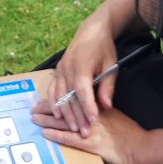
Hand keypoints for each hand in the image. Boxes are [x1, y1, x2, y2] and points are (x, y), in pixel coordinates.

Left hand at [34, 106, 143, 163]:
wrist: (141, 148)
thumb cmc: (132, 135)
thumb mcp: (118, 117)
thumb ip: (105, 112)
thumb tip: (94, 110)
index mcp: (98, 108)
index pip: (75, 100)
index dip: (60, 99)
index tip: (49, 97)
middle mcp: (92, 116)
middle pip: (66, 108)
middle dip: (49, 107)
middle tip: (34, 106)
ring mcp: (90, 130)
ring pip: (64, 122)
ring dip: (47, 120)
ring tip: (34, 118)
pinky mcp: (90, 144)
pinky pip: (69, 138)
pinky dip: (56, 135)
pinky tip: (45, 133)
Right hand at [35, 19, 118, 135]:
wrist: (91, 31)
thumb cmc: (103, 48)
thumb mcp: (111, 65)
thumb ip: (107, 86)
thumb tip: (106, 106)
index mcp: (82, 66)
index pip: (82, 90)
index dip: (87, 106)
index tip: (93, 120)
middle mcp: (67, 68)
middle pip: (70, 97)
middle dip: (77, 116)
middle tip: (85, 132)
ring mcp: (60, 70)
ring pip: (60, 96)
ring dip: (66, 114)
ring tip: (74, 128)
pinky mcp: (57, 71)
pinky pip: (52, 90)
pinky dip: (53, 103)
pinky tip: (57, 115)